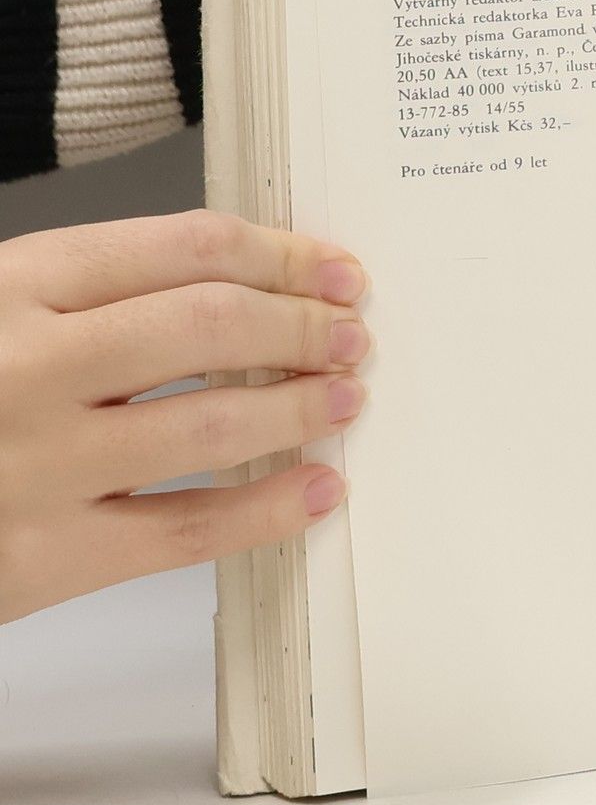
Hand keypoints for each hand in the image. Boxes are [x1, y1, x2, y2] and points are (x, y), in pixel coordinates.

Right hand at [0, 212, 369, 623]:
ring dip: (301, 406)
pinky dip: (268, 510)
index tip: (337, 270)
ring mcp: (38, 464)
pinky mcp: (44, 556)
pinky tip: (318, 489)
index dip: (284, 255)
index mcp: (12, 285)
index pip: (185, 248)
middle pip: (213, 326)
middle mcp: (27, 365)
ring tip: (346, 398)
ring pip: (213, 423)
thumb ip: (90, 292)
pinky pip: (187, 531)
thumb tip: (242, 284)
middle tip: (353, 334)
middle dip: (304, 326)